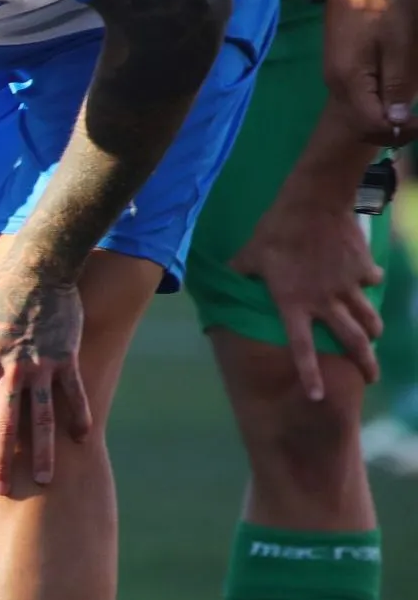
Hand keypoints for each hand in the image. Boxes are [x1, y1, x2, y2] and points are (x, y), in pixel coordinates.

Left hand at [0, 268, 93, 495]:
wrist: (35, 270)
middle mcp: (9, 371)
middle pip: (3, 424)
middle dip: (0, 459)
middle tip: (1, 489)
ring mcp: (40, 367)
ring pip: (40, 418)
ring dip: (42, 451)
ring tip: (44, 480)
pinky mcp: (66, 358)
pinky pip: (72, 395)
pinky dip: (78, 417)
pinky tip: (81, 439)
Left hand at [230, 195, 383, 399]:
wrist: (314, 202)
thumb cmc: (275, 230)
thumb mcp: (249, 255)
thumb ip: (240, 273)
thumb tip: (225, 277)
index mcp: (294, 304)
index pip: (302, 348)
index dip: (310, 374)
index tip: (319, 396)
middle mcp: (325, 302)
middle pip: (351, 341)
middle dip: (365, 364)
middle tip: (370, 379)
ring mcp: (348, 286)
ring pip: (368, 318)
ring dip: (373, 332)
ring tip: (374, 340)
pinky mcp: (363, 268)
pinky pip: (371, 283)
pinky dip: (371, 285)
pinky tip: (368, 283)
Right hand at [322, 0, 414, 145]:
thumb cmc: (379, 10)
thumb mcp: (397, 45)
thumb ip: (396, 83)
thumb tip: (397, 120)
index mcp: (350, 82)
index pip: (372, 123)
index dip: (400, 130)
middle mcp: (338, 87)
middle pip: (362, 127)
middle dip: (391, 132)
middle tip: (417, 125)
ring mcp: (335, 81)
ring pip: (358, 117)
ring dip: (383, 123)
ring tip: (408, 118)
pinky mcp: (339, 74)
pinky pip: (356, 103)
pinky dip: (375, 110)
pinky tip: (391, 103)